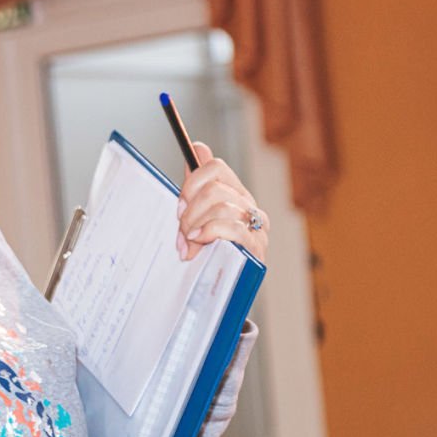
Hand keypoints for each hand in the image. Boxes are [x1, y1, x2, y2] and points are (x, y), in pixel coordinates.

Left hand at [178, 141, 267, 262]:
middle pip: (213, 186)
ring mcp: (256, 225)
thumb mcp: (199, 217)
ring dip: (196, 225)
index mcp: (235, 194)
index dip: (191, 182)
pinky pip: (230, 226)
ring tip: (189, 243)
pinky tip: (200, 242)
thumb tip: (198, 147)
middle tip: (182, 230)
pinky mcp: (257, 245)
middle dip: (190, 209)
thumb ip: (197, 186)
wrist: (225, 290)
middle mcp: (249, 205)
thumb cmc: (211, 252)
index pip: (215, 167)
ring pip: (220, 205)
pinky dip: (210, 232)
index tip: (180, 204)